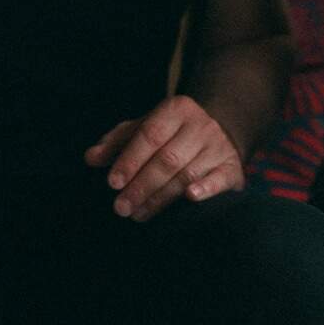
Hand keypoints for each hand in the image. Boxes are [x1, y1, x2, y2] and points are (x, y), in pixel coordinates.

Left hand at [84, 96, 246, 221]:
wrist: (221, 128)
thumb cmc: (173, 132)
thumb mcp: (146, 126)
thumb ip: (118, 141)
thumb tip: (91, 158)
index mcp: (176, 110)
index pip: (150, 135)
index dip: (130, 160)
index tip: (112, 183)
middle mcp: (200, 126)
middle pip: (167, 159)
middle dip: (141, 186)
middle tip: (120, 207)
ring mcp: (219, 147)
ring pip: (187, 174)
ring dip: (160, 198)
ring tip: (138, 214)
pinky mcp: (232, 167)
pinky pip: (220, 178)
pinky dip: (206, 188)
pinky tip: (190, 198)